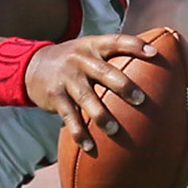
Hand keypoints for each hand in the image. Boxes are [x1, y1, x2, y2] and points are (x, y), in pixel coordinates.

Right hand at [22, 33, 155, 153]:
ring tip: (114, 130)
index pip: (117, 41)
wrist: (32, 65)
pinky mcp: (55, 96)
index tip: (154, 54)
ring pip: (86, 97)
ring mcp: (66, 78)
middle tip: (140, 99)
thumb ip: (114, 53)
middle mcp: (80, 60)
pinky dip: (78, 132)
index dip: (135, 45)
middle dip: (123, 86)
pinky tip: (89, 146)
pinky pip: (68, 116)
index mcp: (93, 46)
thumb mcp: (89, 49)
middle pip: (104, 72)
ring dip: (100, 115)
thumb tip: (155, 59)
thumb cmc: (73, 60)